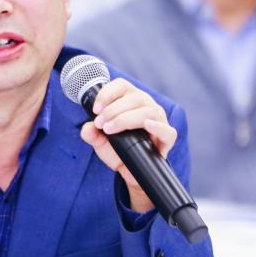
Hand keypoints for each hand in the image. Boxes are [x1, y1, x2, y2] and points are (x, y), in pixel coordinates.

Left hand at [78, 78, 176, 212]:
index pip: (121, 85)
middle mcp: (146, 105)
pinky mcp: (167, 138)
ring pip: (147, 111)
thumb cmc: (117, 149)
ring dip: (125, 119)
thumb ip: (91, 133)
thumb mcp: (100, 141)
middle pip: (133, 98)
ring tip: (110, 129)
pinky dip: (157, 127)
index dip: (107, 94)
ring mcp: (158, 120)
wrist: (128, 171)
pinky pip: (167, 131)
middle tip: (100, 124)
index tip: (95, 109)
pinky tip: (147, 125)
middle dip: (112, 110)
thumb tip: (88, 128)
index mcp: (130, 99)